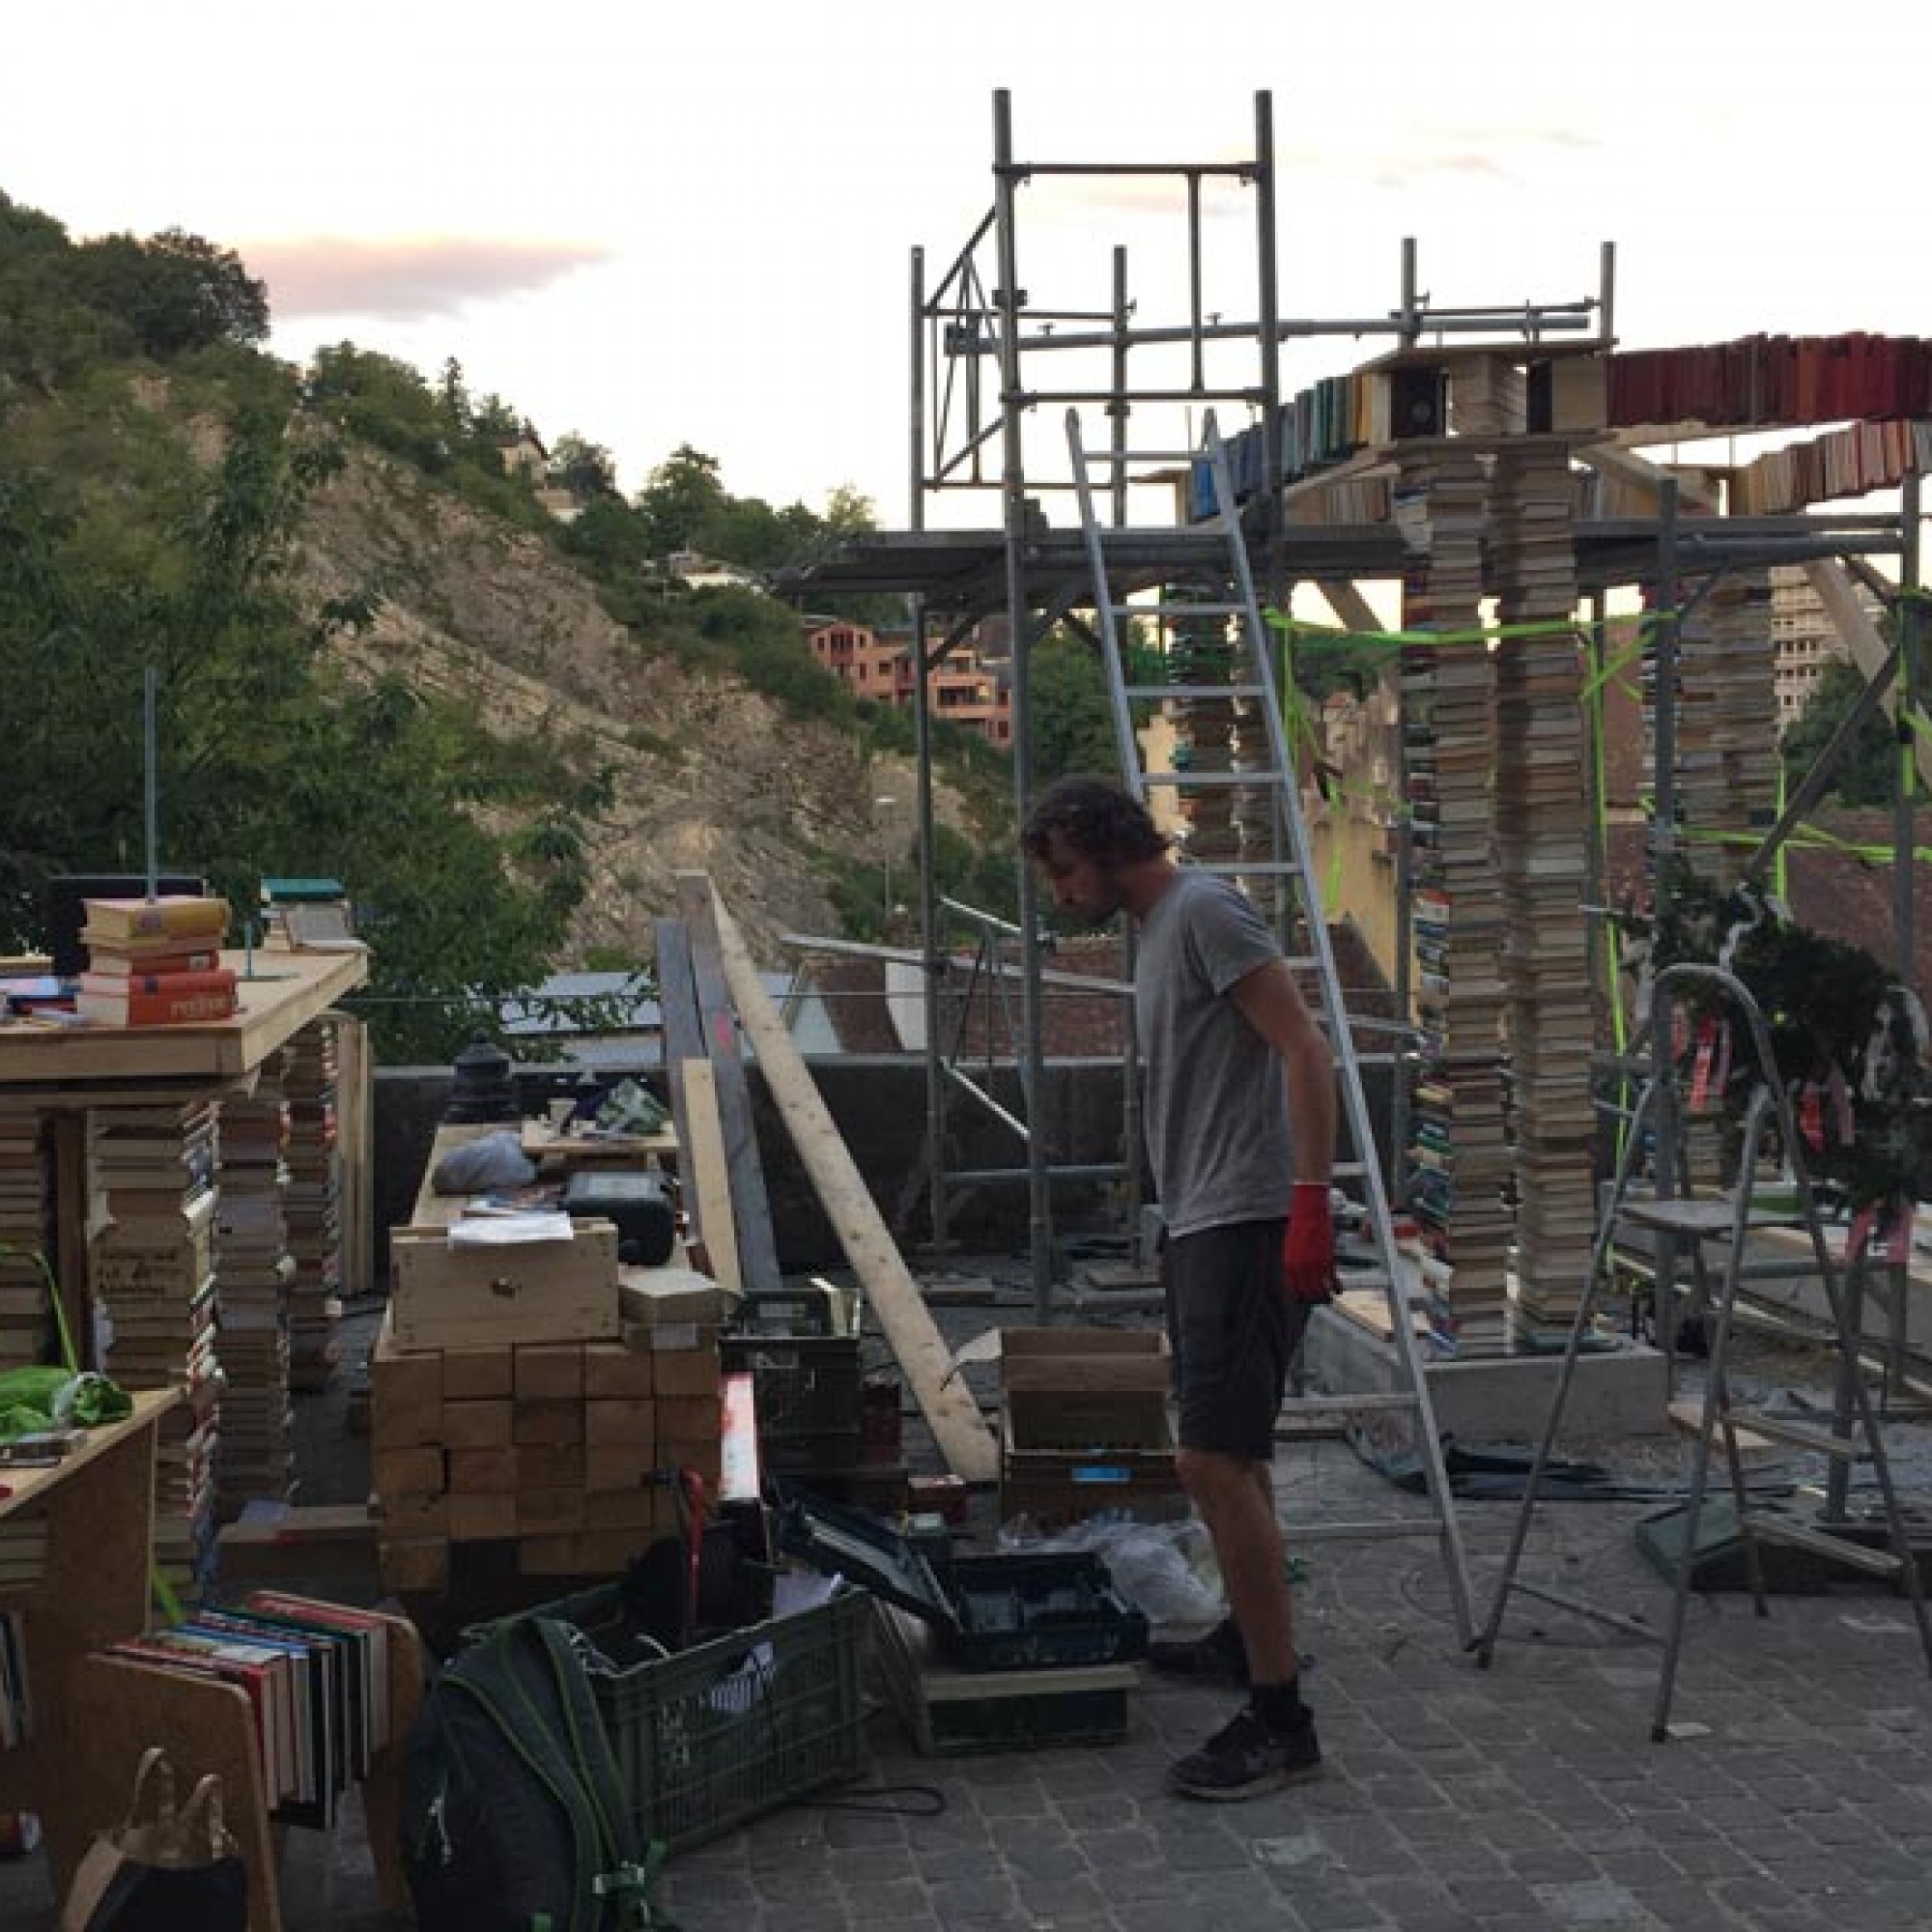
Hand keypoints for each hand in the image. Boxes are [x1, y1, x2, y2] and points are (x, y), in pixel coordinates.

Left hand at [1282, 1183, 1336, 1302]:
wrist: (1309, 1208)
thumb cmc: (1299, 1223)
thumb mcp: (1292, 1244)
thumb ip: (1294, 1259)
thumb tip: (1296, 1272)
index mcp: (1289, 1263)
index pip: (1293, 1288)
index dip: (1299, 1295)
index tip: (1302, 1299)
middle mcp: (1301, 1267)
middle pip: (1307, 1291)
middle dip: (1312, 1298)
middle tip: (1317, 1301)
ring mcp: (1315, 1263)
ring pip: (1321, 1288)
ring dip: (1325, 1296)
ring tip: (1329, 1299)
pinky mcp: (1328, 1258)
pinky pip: (1333, 1279)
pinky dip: (1336, 1287)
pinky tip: (1339, 1290)